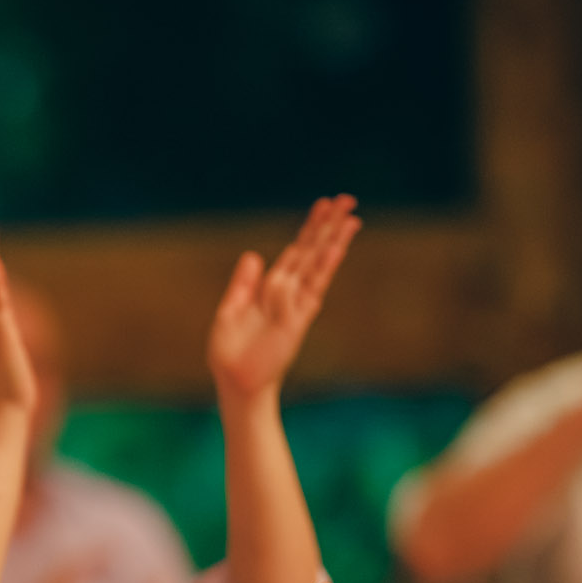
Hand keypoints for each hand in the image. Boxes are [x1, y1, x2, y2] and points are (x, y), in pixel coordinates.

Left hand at [207, 195, 360, 402]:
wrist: (235, 383)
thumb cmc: (231, 354)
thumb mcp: (230, 311)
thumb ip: (243, 285)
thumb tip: (254, 255)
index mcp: (273, 289)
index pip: (297, 251)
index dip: (311, 228)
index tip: (324, 204)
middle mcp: (290, 294)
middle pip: (313, 252)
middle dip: (329, 226)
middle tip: (347, 199)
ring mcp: (296, 306)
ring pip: (318, 266)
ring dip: (333, 241)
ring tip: (351, 217)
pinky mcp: (296, 321)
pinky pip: (309, 290)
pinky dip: (321, 269)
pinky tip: (334, 249)